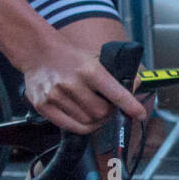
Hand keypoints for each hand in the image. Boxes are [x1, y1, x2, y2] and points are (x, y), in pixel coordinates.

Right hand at [21, 36, 146, 133]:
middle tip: (108, 107)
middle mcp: (72, 83)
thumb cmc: (70, 58)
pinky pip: (72, 127)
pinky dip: (82, 126)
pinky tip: (83, 117)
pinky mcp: (44, 106)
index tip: (141, 114)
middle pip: (102, 113)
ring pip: (88, 123)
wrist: (37, 52)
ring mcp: (56, 96)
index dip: (131, 106)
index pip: (116, 93)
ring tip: (93, 110)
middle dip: (109, 113)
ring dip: (96, 121)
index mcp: (89, 69)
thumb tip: (137, 84)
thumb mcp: (95, 59)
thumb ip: (116, 74)